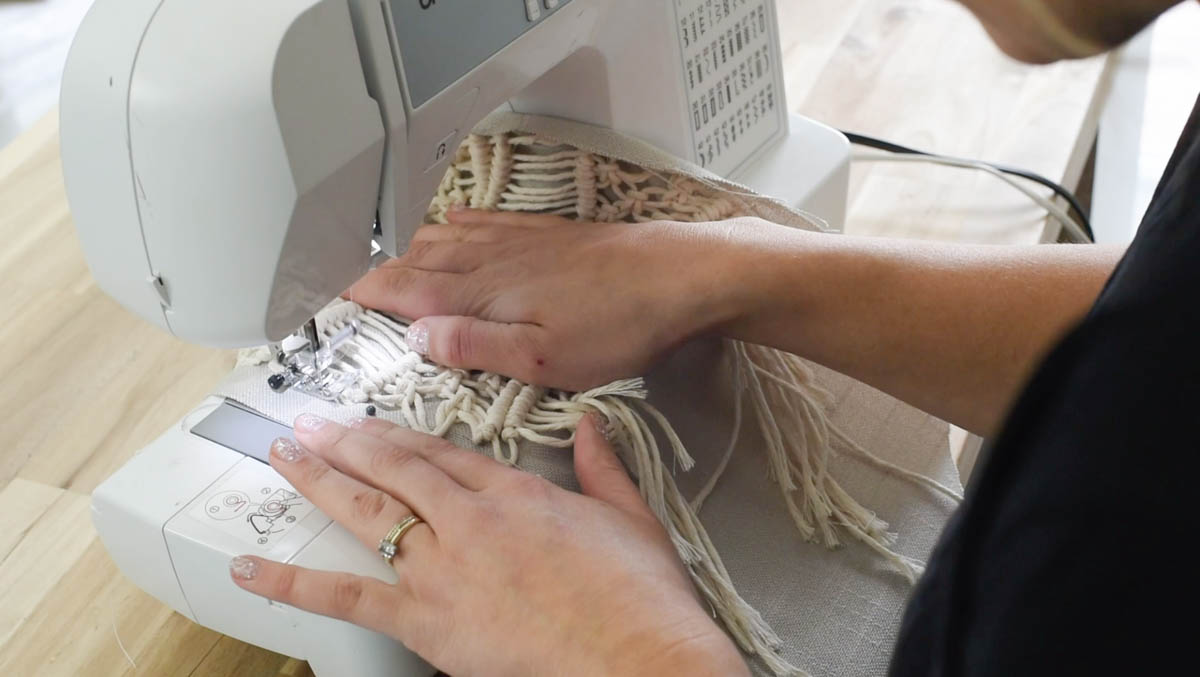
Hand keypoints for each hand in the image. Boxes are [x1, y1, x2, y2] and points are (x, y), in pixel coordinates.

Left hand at [229, 414, 747, 676]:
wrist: (639, 655)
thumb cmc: (639, 597)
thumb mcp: (631, 517)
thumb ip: (602, 467)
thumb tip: (593, 428)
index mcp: (516, 492)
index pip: (445, 453)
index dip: (402, 436)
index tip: (376, 426)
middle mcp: (470, 519)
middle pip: (395, 466)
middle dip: (346, 441)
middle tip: (312, 424)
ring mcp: (443, 567)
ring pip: (365, 510)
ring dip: (318, 479)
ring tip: (283, 456)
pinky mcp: (427, 620)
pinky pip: (348, 597)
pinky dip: (294, 583)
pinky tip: (255, 571)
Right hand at [346, 208, 749, 390]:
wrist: (675, 276)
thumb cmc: (618, 323)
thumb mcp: (543, 360)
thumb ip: (474, 346)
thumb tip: (417, 337)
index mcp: (479, 295)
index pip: (400, 291)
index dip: (356, 291)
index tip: (319, 292)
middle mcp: (489, 262)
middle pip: (411, 261)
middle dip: (368, 268)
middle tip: (333, 275)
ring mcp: (515, 243)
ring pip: (441, 238)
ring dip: (403, 246)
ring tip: (375, 254)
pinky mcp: (544, 235)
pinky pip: (481, 222)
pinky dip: (452, 224)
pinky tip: (449, 222)